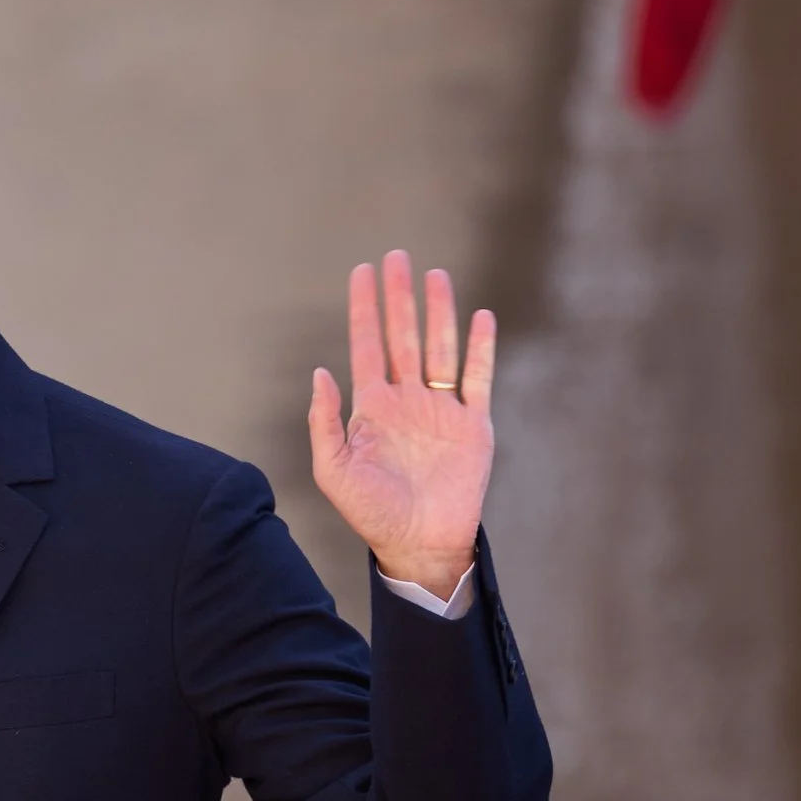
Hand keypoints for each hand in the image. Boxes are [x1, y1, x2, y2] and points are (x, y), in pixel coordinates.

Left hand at [308, 250, 495, 599]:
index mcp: (372, 408)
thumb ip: (323, 421)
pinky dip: (481, 348)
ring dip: (439, 312)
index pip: (366, 345)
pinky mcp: (473, 425)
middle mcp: (407, 401)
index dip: (364, 309)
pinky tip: (480, 317)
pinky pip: (478, 378)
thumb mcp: (332, 470)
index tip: (362, 271)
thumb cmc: (370, 513)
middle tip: (397, 257)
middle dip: (399, 298)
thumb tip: (320, 371)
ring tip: (435, 276)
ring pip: (441, 348)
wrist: (418, 543)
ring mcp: (442, 410)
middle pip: (404, 336)